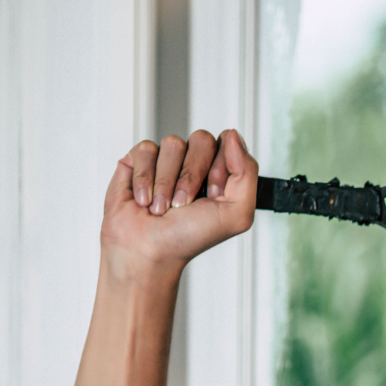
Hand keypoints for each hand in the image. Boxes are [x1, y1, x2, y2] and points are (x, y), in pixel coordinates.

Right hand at [99, 129, 257, 276]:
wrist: (147, 251)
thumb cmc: (189, 238)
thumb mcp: (236, 213)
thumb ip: (247, 172)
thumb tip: (234, 135)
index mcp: (221, 173)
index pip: (228, 143)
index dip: (219, 168)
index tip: (211, 194)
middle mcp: (195, 163)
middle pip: (201, 140)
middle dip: (192, 175)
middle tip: (184, 203)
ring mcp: (166, 160)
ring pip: (172, 144)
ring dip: (166, 182)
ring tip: (162, 207)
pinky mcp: (138, 160)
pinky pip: (145, 149)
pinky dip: (145, 179)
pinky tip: (144, 200)